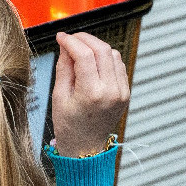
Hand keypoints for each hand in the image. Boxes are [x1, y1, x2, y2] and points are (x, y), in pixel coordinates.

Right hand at [51, 31, 128, 156]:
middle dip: (84, 39)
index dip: (71, 41)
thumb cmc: (70, 126)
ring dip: (96, 47)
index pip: (84, 55)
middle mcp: (111, 91)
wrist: (86, 149)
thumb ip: (64, 67)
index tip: (61, 37)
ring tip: (81, 50)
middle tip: (71, 38)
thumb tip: (66, 45)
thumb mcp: (59, 97)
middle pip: (102, 49)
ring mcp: (121, 92)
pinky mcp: (126, 93)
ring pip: (112, 54)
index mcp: (91, 94)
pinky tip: (93, 62)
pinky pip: (118, 65)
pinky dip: (106, 58)